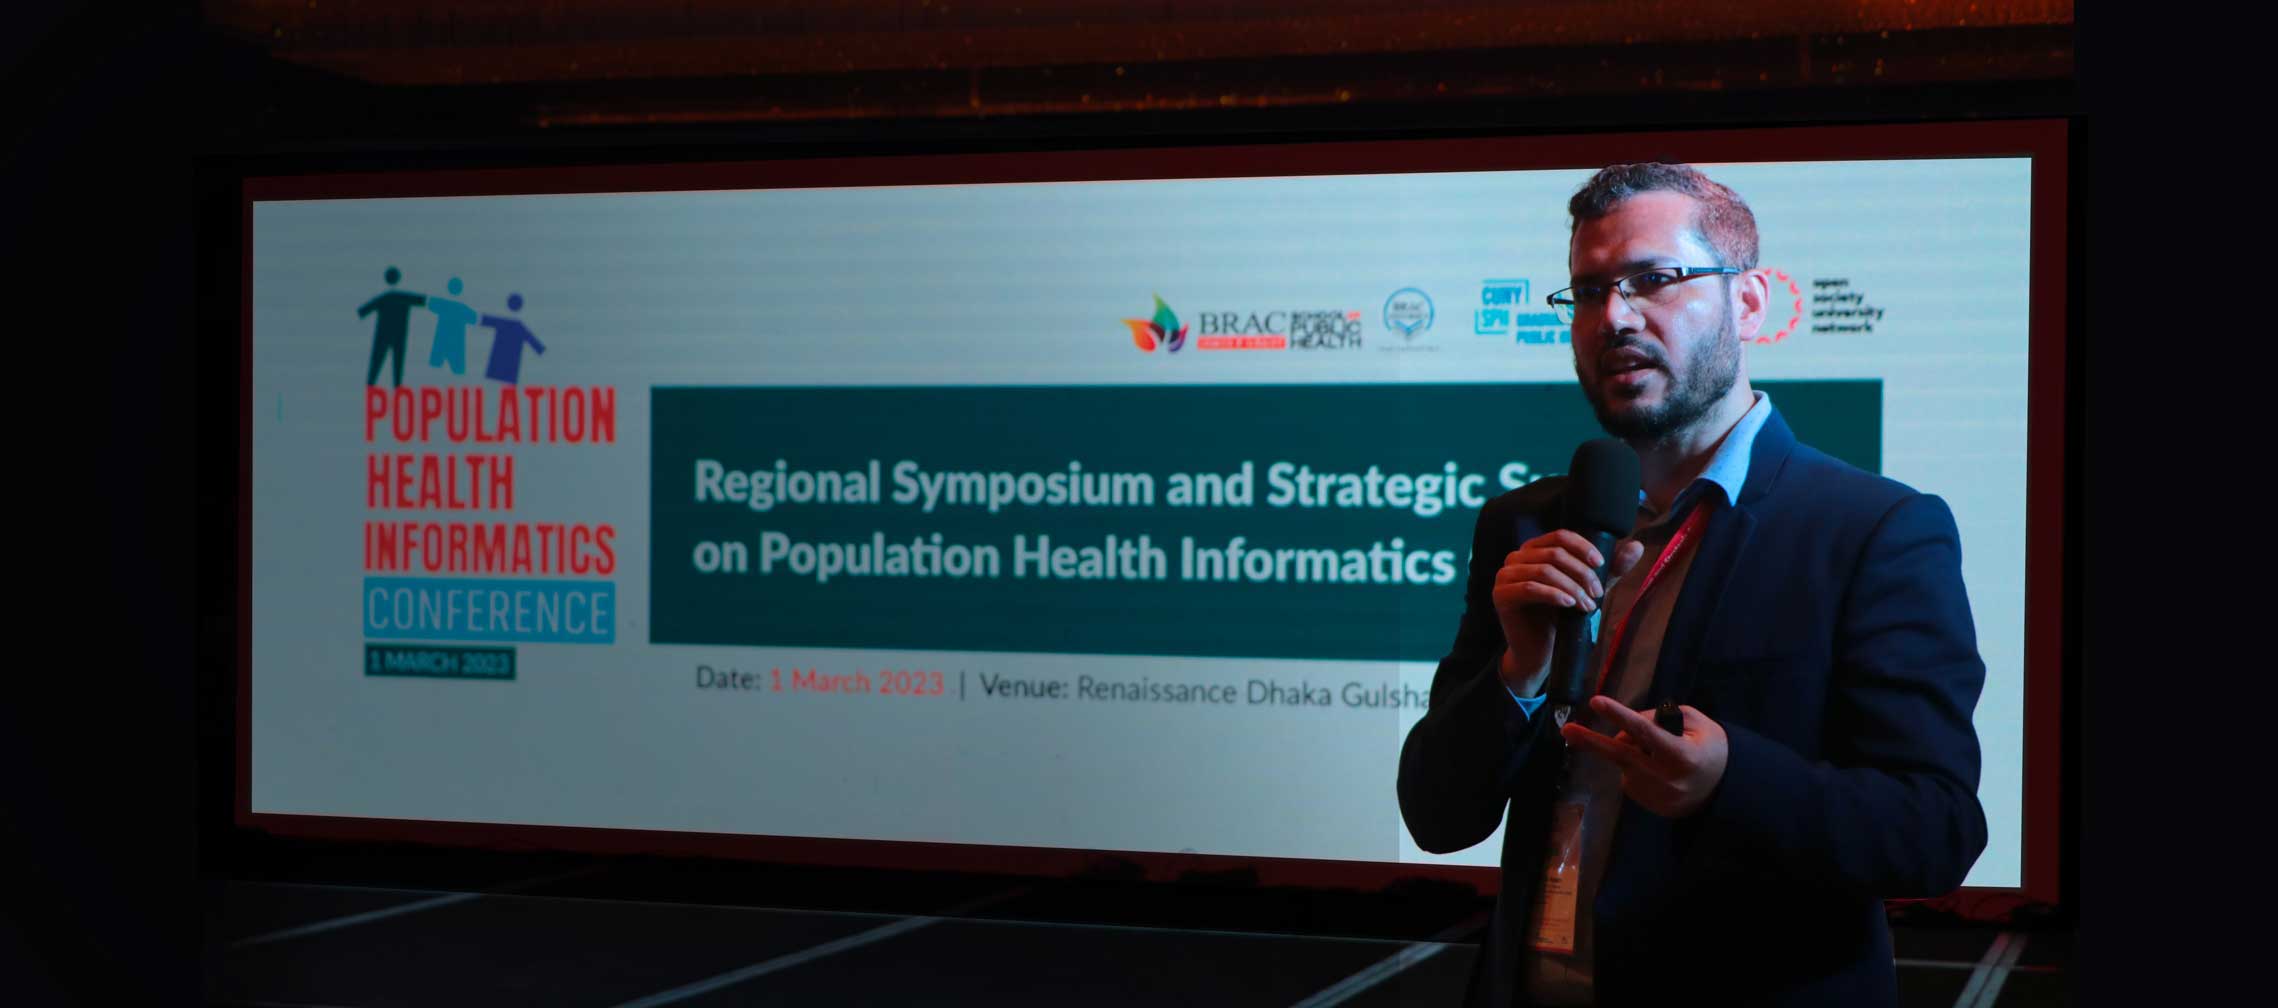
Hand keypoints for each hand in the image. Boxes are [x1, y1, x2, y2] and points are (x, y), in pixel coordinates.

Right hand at [1491, 531, 1643, 691]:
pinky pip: (1529, 588)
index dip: (1582, 547)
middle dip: (1581, 573)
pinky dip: (1554, 595)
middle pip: (1554, 553)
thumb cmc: (1561, 618)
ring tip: (1587, 605)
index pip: (1560, 536)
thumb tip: (1637, 546)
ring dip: (1571, 587)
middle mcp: (1516, 558)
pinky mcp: (1500, 596)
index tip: (1601, 565)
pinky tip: (1569, 605)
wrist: (1540, 652)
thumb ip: (1610, 570)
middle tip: (1597, 594)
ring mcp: (1504, 576)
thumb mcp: (1588, 589)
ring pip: (1543, 570)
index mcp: (1535, 550)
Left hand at [1559, 696, 1728, 817]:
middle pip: (1620, 754)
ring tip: (1657, 752)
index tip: (1597, 702)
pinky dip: (1635, 765)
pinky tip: (1656, 770)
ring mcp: (1652, 794)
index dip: (1619, 715)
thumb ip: (1664, 718)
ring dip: (1631, 749)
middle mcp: (1664, 778)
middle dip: (1591, 741)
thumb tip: (1630, 723)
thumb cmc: (1709, 750)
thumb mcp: (1698, 725)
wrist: (1721, 791)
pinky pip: (1628, 774)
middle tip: (1567, 730)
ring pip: (1625, 761)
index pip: (1645, 732)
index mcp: (1681, 755)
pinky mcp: (1644, 803)